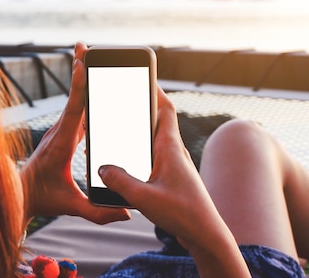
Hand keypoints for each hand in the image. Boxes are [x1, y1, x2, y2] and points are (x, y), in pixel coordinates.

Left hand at [20, 43, 129, 223]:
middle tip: (83, 45)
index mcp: (61, 143)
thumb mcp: (70, 207)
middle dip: (78, 69)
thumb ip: (97, 212)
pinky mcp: (63, 131)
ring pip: (73, 97)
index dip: (78, 88)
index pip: (72, 111)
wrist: (18, 194)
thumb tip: (127, 213)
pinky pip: (74, 106)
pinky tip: (89, 80)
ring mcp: (60, 129)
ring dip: (79, 75)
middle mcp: (59, 131)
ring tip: (87, 53)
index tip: (81, 65)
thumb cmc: (43, 198)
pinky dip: (81, 89)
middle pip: (73, 95)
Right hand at [98, 88, 250, 276]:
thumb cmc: (182, 213)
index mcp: (170, 147)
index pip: (164, 108)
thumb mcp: (145, 198)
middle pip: (158, 119)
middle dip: (142, 106)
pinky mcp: (172, 178)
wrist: (206, 234)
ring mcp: (174, 164)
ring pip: (155, 138)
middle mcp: (174, 151)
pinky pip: (153, 156)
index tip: (142, 75)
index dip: (154, 89)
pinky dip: (140, 151)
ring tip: (119, 125)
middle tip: (123, 96)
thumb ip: (120, 181)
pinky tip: (126, 161)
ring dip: (140, 130)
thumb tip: (102, 168)